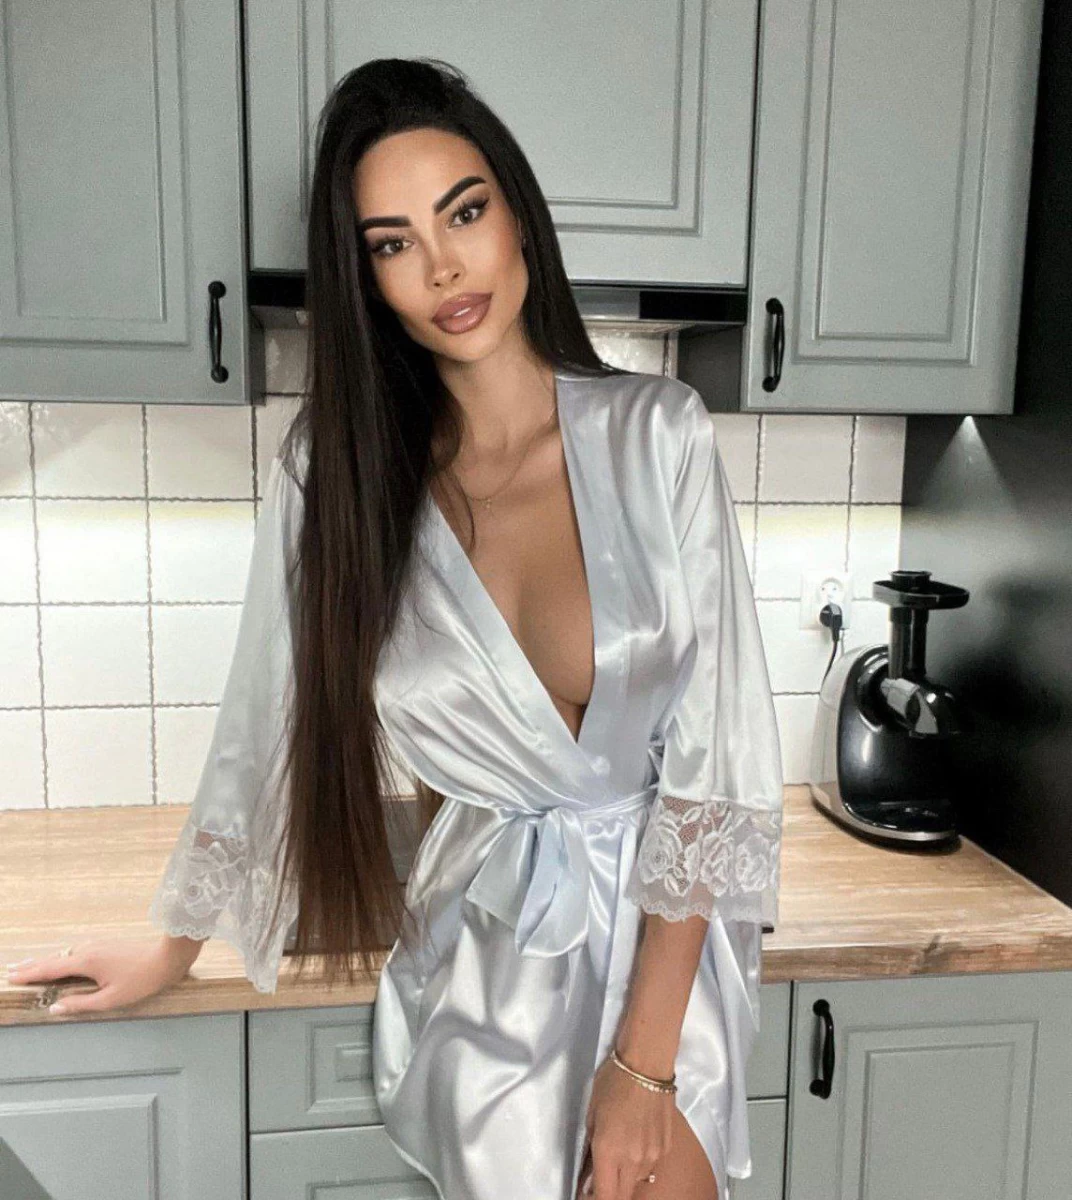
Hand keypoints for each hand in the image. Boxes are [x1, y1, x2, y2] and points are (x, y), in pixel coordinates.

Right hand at [4, 935, 202, 1015]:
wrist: (168, 957)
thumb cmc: (142, 980)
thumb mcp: (111, 999)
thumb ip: (80, 1004)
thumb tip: (55, 1007)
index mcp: (86, 962)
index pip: (51, 969)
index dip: (30, 974)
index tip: (11, 976)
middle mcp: (89, 949)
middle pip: (55, 958)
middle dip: (33, 965)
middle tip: (12, 969)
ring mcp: (99, 945)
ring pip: (66, 953)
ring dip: (47, 960)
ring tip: (31, 966)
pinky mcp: (108, 945)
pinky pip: (77, 951)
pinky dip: (62, 957)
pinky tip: (62, 961)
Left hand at [577, 1052, 674, 1199]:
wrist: (648, 1063)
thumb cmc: (613, 1081)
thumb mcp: (591, 1114)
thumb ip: (592, 1147)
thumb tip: (591, 1171)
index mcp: (609, 1151)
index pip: (604, 1196)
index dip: (593, 1198)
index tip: (588, 1192)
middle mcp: (633, 1160)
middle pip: (622, 1196)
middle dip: (610, 1192)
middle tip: (602, 1178)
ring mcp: (653, 1155)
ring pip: (637, 1181)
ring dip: (626, 1176)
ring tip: (621, 1152)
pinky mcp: (666, 1147)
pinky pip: (651, 1165)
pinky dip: (641, 1161)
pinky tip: (637, 1139)